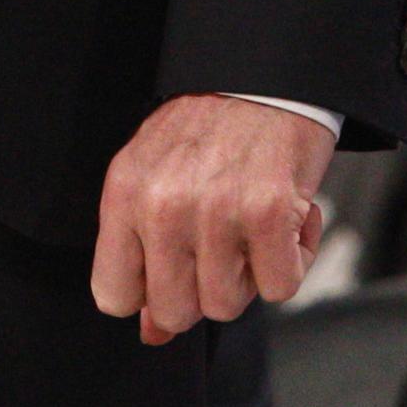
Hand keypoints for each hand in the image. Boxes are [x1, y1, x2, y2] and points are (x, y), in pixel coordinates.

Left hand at [89, 94, 331, 345]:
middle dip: (202, 290)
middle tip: (221, 246)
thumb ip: (142, 250)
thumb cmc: (208, 126)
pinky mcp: (267, 213)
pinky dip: (293, 260)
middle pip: (174, 311)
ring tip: (252, 227)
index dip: (147, 295)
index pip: (113, 296)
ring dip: (248, 275)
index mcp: (125, 193)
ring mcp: (214, 211)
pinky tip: (288, 220)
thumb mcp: (154, 175)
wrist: (266, 73)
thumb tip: (151, 333)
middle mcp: (163, 205)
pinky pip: (279, 287)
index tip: (173, 272)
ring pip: (226, 305)